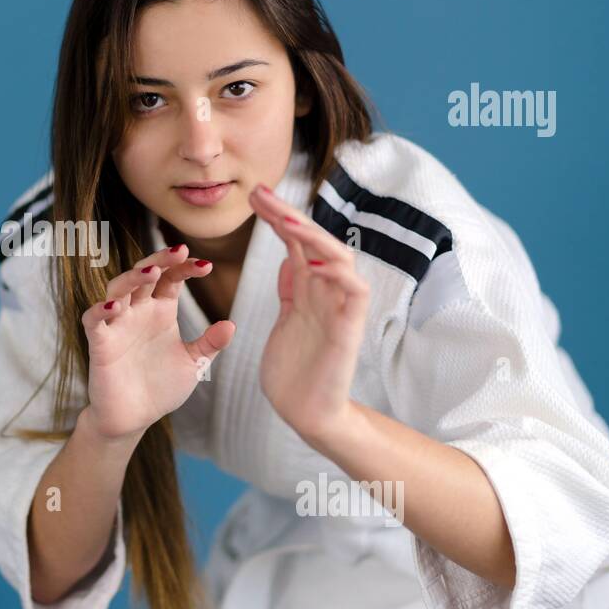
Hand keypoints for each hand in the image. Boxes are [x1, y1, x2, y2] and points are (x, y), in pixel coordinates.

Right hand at [81, 243, 236, 444]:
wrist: (135, 418)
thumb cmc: (161, 387)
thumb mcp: (192, 364)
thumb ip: (209, 344)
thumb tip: (231, 324)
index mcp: (161, 311)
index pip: (171, 279)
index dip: (185, 268)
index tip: (206, 266)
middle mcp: (138, 312)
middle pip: (144, 275)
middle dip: (160, 260)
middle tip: (178, 250)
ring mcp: (117, 325)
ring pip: (118, 289)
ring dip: (132, 278)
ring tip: (151, 272)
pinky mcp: (100, 343)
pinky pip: (94, 320)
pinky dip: (99, 310)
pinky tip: (113, 306)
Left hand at [249, 183, 369, 444]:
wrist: (307, 415)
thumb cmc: (294, 374)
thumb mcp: (285, 322)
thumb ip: (291, 291)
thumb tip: (290, 260)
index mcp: (308, 291)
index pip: (295, 244)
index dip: (277, 218)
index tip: (253, 196)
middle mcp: (327, 293)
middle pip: (314, 242)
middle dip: (288, 215)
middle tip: (259, 193)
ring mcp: (340, 309)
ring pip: (337, 257)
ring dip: (311, 236)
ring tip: (283, 220)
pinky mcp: (349, 330)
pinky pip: (355, 292)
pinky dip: (338, 273)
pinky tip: (313, 260)